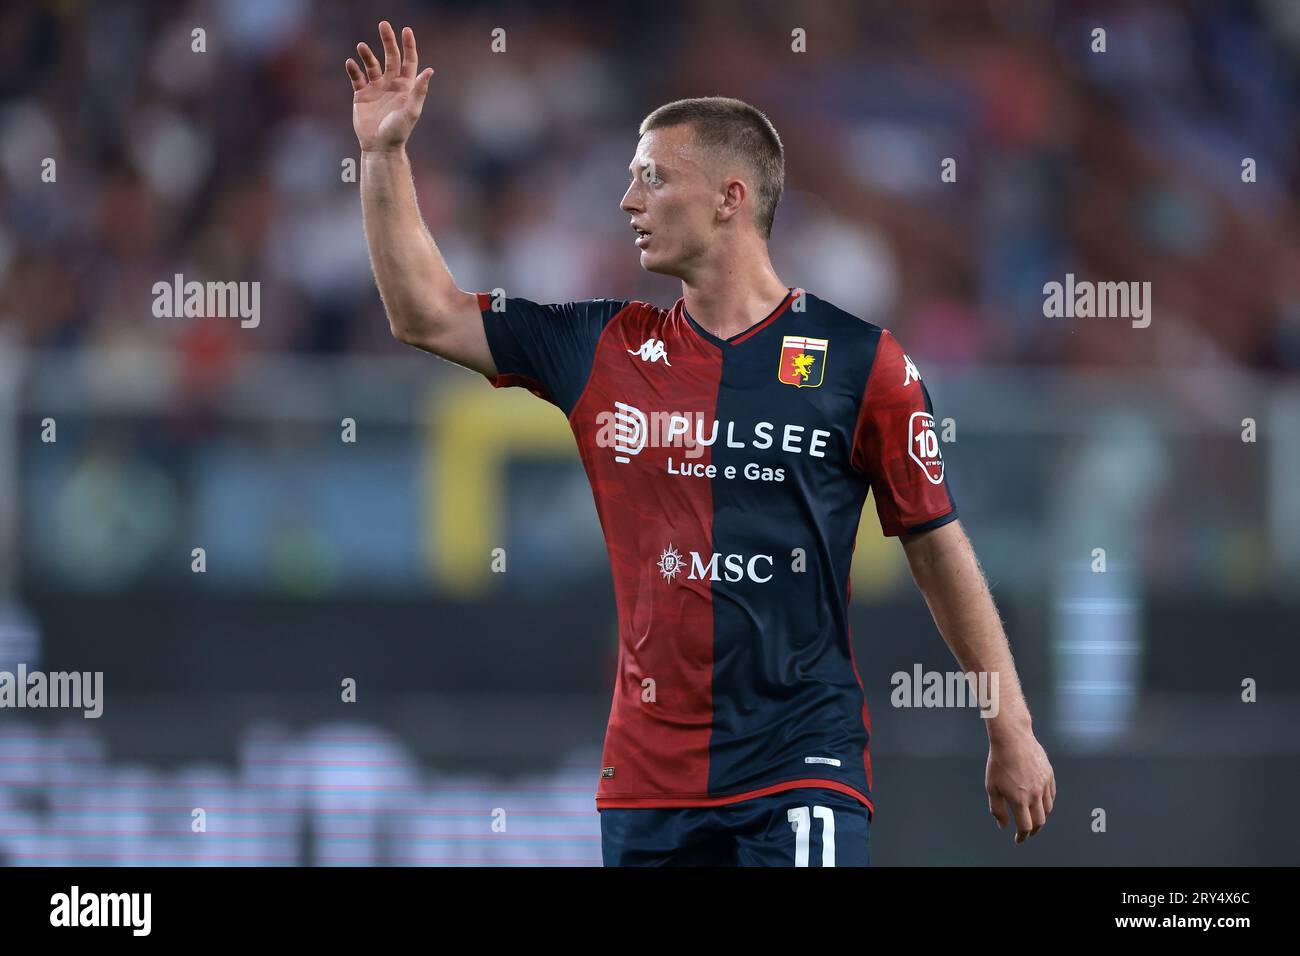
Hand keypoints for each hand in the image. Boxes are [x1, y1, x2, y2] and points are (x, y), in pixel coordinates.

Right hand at [345, 21, 433, 151]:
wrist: (380, 147)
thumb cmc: (398, 131)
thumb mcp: (411, 111)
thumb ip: (419, 91)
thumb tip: (429, 70)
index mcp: (406, 86)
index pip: (409, 61)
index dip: (408, 45)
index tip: (405, 29)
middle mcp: (391, 84)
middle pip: (390, 57)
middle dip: (387, 41)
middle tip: (383, 25)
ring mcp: (376, 88)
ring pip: (371, 64)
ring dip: (367, 54)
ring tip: (361, 46)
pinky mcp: (361, 94)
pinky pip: (357, 77)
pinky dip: (353, 69)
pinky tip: (351, 63)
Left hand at [986, 729, 1054, 843]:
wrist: (1012, 739)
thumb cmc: (999, 762)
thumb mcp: (992, 787)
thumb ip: (997, 809)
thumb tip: (1003, 826)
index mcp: (1020, 800)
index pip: (1025, 826)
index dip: (1022, 836)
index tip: (1018, 839)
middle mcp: (1035, 795)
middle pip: (1040, 821)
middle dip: (1033, 830)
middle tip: (1027, 832)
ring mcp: (1044, 785)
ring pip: (1048, 809)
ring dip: (1041, 818)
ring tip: (1034, 818)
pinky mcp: (1049, 776)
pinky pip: (1052, 796)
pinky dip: (1047, 804)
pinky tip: (1041, 803)